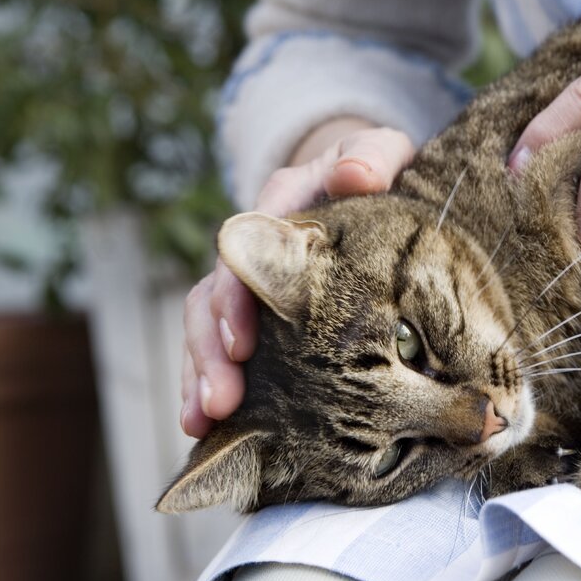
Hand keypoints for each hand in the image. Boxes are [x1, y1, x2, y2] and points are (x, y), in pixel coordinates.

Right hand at [180, 120, 413, 436]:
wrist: (365, 179)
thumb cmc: (375, 168)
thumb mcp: (381, 151)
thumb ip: (370, 156)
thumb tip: (356, 174)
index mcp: (278, 208)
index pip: (242, 252)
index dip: (237, 296)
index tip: (243, 342)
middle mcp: (251, 249)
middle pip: (213, 299)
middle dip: (210, 352)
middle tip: (219, 401)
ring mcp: (250, 286)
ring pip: (207, 331)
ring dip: (199, 377)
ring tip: (201, 424)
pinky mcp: (258, 318)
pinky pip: (224, 352)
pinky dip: (208, 386)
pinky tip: (205, 428)